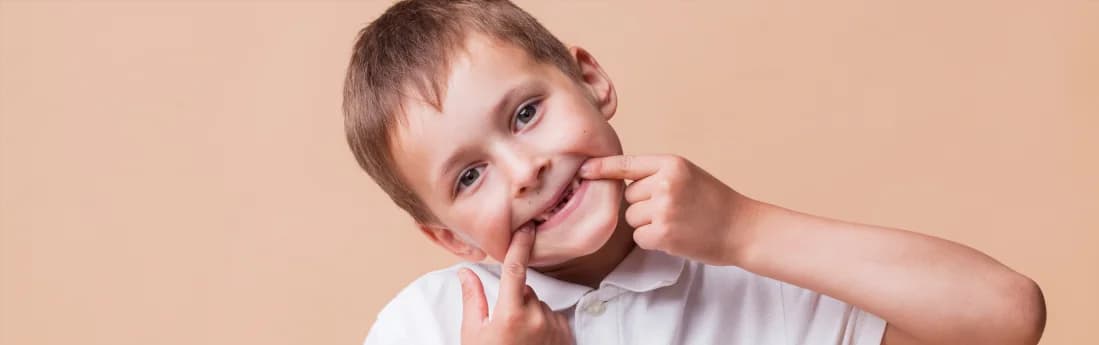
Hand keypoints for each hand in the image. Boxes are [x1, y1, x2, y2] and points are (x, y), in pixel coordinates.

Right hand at [458, 226, 573, 344]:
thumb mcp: (474, 332)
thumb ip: (472, 298)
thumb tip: (466, 272)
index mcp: (511, 314)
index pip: (515, 270)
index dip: (520, 246)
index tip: (526, 229)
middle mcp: (536, 318)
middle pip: (527, 291)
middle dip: (516, 298)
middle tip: (505, 323)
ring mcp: (553, 327)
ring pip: (540, 305)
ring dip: (531, 313)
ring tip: (519, 336)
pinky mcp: (566, 336)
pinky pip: (554, 318)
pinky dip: (544, 324)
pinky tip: (533, 340)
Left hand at [580, 154, 754, 264]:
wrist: (741, 228)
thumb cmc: (713, 202)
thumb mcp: (687, 175)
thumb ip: (656, 174)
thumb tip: (619, 180)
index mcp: (671, 163)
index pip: (627, 164)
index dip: (602, 168)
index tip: (583, 170)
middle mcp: (666, 183)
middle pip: (628, 195)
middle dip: (642, 204)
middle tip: (672, 209)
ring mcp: (664, 209)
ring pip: (631, 217)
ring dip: (647, 223)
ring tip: (676, 222)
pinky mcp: (663, 234)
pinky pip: (639, 236)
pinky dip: (652, 240)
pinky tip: (675, 236)